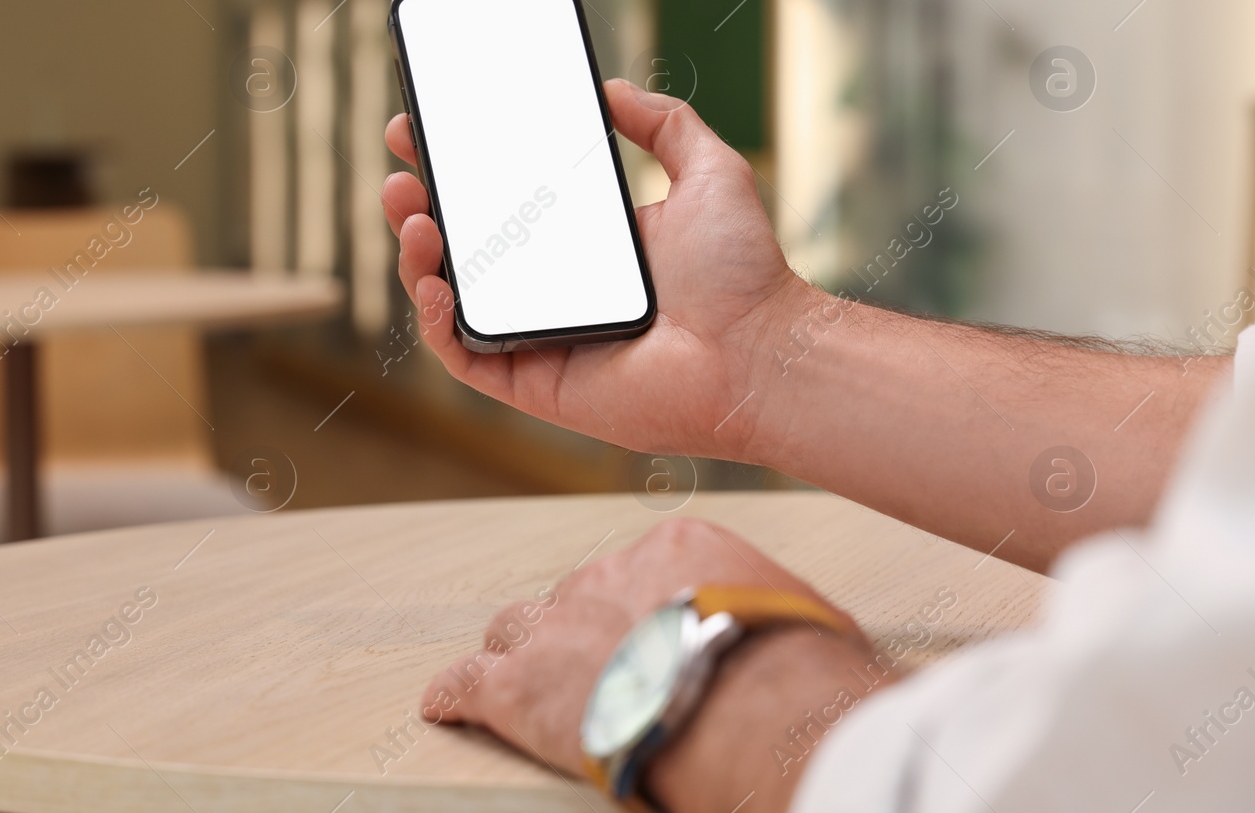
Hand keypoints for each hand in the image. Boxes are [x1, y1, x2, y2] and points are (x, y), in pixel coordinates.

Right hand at [383, 78, 805, 458]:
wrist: (759, 352)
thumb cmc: (743, 274)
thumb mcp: (708, 171)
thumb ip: (665, 122)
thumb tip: (610, 88)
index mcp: (582, 241)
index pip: (502, 201)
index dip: (455, 167)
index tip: (422, 129)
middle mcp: (552, 287)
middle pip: (464, 246)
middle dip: (420, 205)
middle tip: (403, 170)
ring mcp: (538, 335)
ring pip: (451, 298)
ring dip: (417, 256)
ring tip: (414, 216)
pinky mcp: (532, 381)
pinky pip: (463, 355)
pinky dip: (435, 320)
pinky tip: (433, 281)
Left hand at [419, 518, 880, 812]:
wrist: (751, 705)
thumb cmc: (797, 670)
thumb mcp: (808, 618)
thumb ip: (779, 614)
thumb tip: (808, 643)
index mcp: (678, 548)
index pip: (642, 568)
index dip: (644, 608)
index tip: (655, 631)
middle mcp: (609, 574)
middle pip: (576, 594)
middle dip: (583, 628)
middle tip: (600, 665)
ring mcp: (560, 626)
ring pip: (519, 629)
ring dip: (523, 655)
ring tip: (526, 677)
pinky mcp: (521, 686)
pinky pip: (470, 684)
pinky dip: (457, 696)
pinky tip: (446, 706)